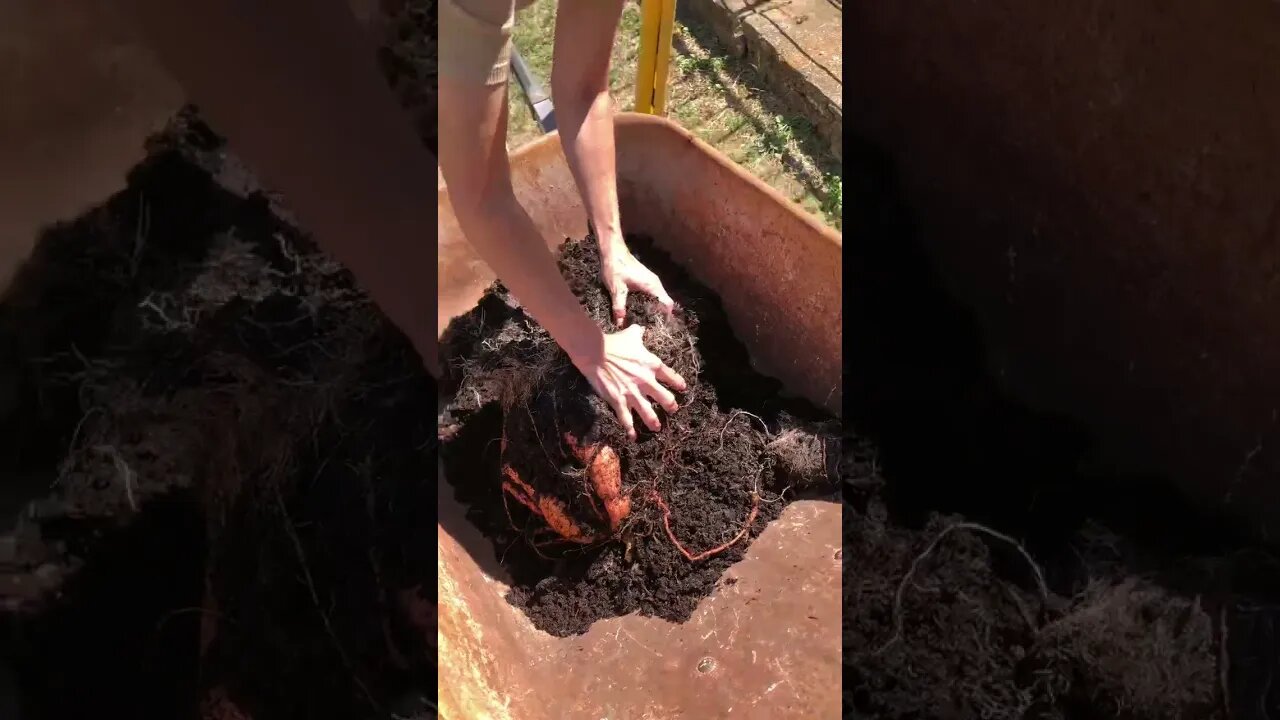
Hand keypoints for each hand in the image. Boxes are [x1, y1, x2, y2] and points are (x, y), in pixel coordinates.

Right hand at [569, 324, 685, 439]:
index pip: (671, 376)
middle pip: (665, 398)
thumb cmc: (614, 342)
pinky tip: (632, 437)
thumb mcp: (631, 335)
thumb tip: (641, 328)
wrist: (596, 352)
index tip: (682, 388)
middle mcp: (646, 381)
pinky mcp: (619, 401)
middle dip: (670, 406)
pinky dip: (630, 429)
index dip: (678, 383)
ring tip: (656, 428)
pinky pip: (626, 418)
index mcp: (652, 365)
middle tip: (672, 410)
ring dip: (653, 422)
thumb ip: (639, 333)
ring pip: (649, 413)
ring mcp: (633, 393)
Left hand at [600, 246, 674, 326]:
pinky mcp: (645, 280)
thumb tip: (620, 324)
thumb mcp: (617, 288)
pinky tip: (638, 310)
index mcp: (652, 285)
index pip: (667, 303)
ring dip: (652, 309)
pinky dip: (648, 303)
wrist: (612, 250)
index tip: (659, 327)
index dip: (666, 316)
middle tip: (649, 328)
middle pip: (663, 302)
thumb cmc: (615, 267)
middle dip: (658, 315)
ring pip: (657, 298)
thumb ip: (619, 306)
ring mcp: (650, 281)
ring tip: (643, 322)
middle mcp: (654, 283)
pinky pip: (652, 294)